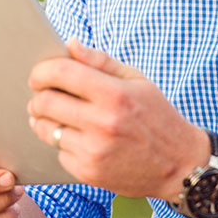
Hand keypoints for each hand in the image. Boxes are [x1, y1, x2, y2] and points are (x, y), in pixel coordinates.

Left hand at [27, 38, 206, 200]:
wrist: (180, 165)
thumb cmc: (156, 115)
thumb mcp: (136, 80)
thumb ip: (100, 61)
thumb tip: (69, 44)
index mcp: (114, 94)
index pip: (61, 73)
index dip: (42, 70)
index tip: (38, 74)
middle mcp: (102, 123)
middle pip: (45, 102)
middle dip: (37, 96)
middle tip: (40, 95)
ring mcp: (94, 151)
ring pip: (45, 129)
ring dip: (42, 119)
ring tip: (52, 115)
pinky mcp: (89, 173)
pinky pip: (58, 151)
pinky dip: (61, 143)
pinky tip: (75, 138)